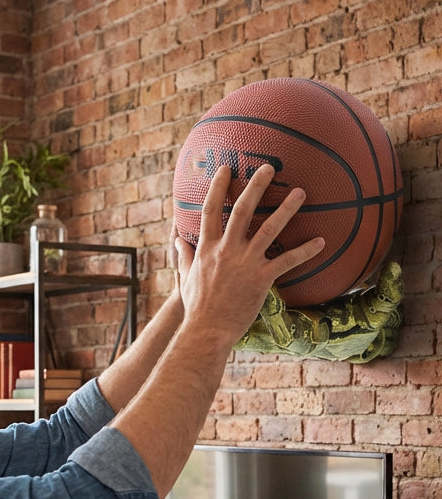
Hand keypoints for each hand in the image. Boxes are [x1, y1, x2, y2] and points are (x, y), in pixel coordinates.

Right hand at [174, 164, 324, 345]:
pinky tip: (321, 242)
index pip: (210, 210)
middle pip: (242, 211)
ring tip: (301, 192)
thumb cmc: (196, 306)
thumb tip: (178, 239)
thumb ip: (184, 255)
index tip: (225, 169)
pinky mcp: (261, 280)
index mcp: (207, 248)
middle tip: (269, 167)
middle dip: (255, 187)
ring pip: (269, 230)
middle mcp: (226, 251)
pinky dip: (305, 251)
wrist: (206, 330)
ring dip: (286, 209)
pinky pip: (287, 261)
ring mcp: (245, 264)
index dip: (217, 187)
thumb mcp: (186, 278)